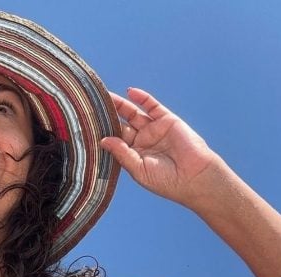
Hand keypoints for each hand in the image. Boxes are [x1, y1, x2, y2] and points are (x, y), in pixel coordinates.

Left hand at [101, 88, 218, 206]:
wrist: (195, 178)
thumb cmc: (166, 181)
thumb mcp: (138, 169)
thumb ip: (121, 153)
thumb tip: (103, 139)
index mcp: (133, 155)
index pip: (114, 140)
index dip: (102, 132)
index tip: (85, 125)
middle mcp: (142, 141)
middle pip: (120, 124)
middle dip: (107, 116)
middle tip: (90, 106)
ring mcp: (154, 130)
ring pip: (133, 113)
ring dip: (120, 104)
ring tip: (104, 95)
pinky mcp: (167, 120)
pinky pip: (152, 106)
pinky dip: (142, 98)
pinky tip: (129, 92)